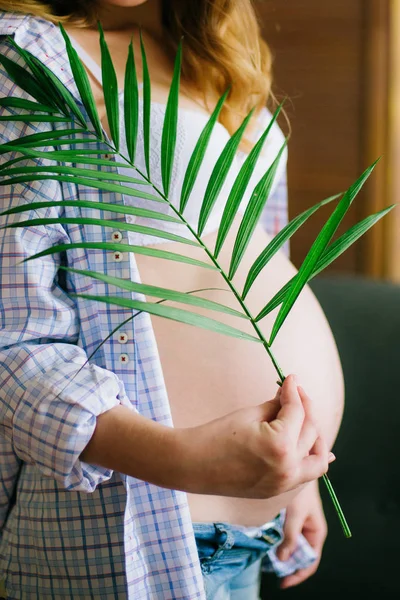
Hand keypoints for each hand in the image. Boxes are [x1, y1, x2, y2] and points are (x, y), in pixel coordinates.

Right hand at [176, 374, 334, 498]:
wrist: (194, 466)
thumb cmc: (217, 436)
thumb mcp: (250, 415)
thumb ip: (277, 406)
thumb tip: (291, 396)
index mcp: (280, 445)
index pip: (297, 411)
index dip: (294, 391)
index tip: (291, 378)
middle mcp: (288, 468)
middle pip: (311, 432)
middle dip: (306, 408)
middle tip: (296, 393)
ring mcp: (285, 483)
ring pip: (317, 459)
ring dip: (316, 436)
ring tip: (307, 419)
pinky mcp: (278, 490)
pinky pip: (305, 474)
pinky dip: (311, 459)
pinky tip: (316, 447)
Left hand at [277, 480, 327, 588]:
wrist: (298, 467)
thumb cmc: (300, 490)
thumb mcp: (295, 514)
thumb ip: (290, 536)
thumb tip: (283, 559)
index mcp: (316, 532)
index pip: (310, 561)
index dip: (298, 575)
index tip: (283, 583)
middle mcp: (310, 530)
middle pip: (301, 556)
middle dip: (289, 566)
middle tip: (272, 572)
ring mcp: (301, 524)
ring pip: (293, 546)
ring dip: (284, 555)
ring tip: (269, 562)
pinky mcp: (291, 516)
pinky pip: (287, 535)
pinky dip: (279, 542)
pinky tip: (269, 545)